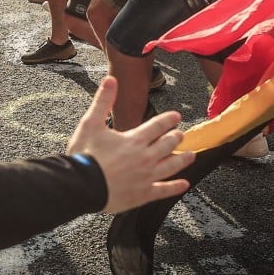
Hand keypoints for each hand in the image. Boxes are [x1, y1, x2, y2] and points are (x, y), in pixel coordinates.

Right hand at [67, 76, 194, 212]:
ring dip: (182, 159)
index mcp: (134, 140)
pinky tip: (184, 184)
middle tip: (180, 134)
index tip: (176, 116)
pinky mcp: (143, 194)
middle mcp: (145, 157)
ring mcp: (146, 177)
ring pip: (171, 166)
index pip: (157, 126)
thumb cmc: (84, 155)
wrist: (82, 186)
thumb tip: (111, 80)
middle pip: (167, 145)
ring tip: (191, 155)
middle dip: (176, 137)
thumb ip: (103, 101)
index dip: (168, 120)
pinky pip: (164, 190)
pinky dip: (175, 187)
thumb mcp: (90, 123)